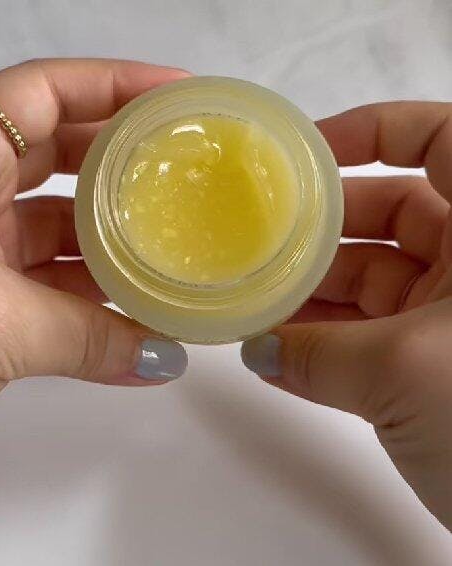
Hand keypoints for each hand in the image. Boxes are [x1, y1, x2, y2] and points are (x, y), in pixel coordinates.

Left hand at [0, 58, 188, 398]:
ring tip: (167, 252)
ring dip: (111, 243)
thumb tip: (161, 362)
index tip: (175, 95)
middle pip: (60, 152)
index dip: (114, 82)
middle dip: (125, 161)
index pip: (43, 92)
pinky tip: (126, 314)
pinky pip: (43, 275)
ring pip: (56, 224)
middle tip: (183, 171)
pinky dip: (85, 293)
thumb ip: (84, 341)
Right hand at [242, 102, 451, 529]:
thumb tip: (256, 350)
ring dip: (309, 295)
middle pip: (385, 215)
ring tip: (252, 302)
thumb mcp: (406, 371)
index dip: (373, 130)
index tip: (306, 153)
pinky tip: (275, 349)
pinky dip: (321, 341)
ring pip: (368, 283)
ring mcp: (447, 316)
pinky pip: (365, 335)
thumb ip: (318, 355)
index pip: (439, 140)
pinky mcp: (428, 362)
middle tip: (256, 240)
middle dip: (317, 229)